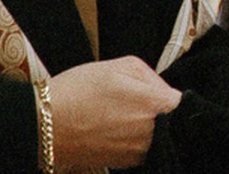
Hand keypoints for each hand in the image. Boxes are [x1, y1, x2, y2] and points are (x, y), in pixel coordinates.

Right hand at [48, 56, 181, 169]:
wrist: (43, 126)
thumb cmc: (80, 91)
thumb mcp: (122, 66)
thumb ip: (153, 77)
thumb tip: (164, 91)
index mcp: (156, 106)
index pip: (185, 103)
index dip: (174, 96)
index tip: (161, 93)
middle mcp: (152, 134)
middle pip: (173, 121)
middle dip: (161, 111)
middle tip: (138, 102)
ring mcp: (137, 153)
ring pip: (158, 137)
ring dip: (148, 126)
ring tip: (121, 114)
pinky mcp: (122, 164)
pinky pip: (140, 149)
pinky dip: (133, 139)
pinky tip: (113, 128)